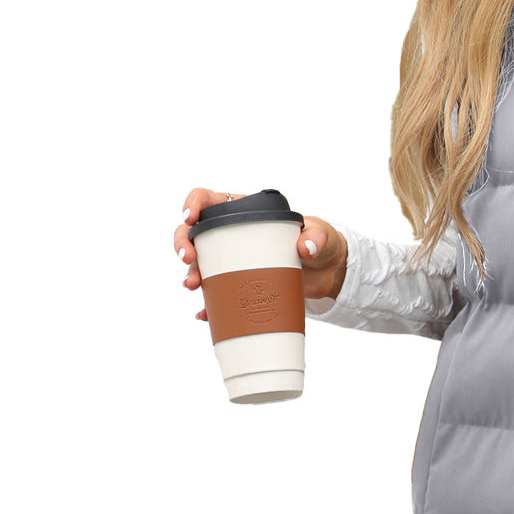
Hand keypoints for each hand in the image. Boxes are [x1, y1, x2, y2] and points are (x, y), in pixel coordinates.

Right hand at [174, 188, 347, 320]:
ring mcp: (235, 260)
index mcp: (245, 211)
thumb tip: (306, 247)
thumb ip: (316, 237)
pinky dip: (209, 305)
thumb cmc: (321, 243)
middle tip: (189, 259)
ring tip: (193, 285)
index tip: (190, 218)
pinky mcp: (242, 283)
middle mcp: (233, 234)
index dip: (194, 204)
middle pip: (196, 233)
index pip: (210, 200)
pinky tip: (204, 314)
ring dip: (192, 274)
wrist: (329, 273)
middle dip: (184, 244)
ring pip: (202, 264)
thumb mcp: (322, 236)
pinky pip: (219, 294)